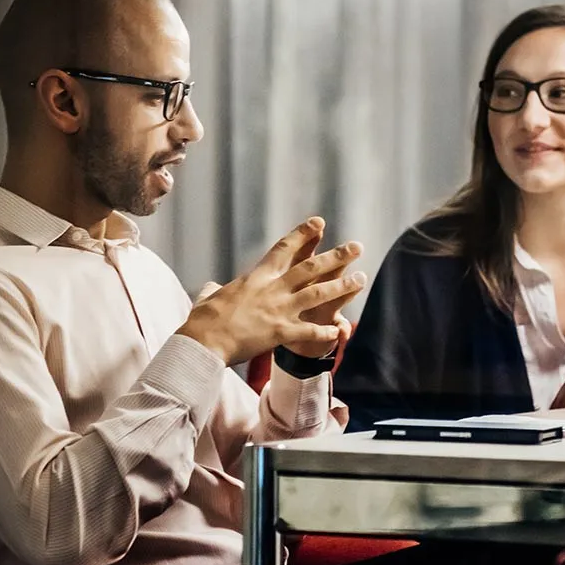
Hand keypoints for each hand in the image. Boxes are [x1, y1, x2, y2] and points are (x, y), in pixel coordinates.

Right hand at [176, 218, 366, 366]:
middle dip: (336, 256)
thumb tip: (212, 288)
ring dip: (341, 287)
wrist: (203, 342)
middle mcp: (271, 290)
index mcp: (256, 277)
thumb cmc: (203, 321)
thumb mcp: (209, 298)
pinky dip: (327, 331)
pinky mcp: (280, 333)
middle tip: (357, 247)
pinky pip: (310, 331)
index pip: (283, 249)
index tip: (319, 222)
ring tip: (361, 280)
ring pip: (317, 294)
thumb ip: (215, 291)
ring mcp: (278, 310)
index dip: (303, 234)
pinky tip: (341, 330)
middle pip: (310, 268)